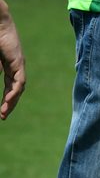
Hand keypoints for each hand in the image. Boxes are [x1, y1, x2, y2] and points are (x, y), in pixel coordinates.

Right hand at [0, 0, 26, 120]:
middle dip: (9, 104)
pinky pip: (19, 80)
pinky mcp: (18, 61)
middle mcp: (15, 66)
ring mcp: (18, 64)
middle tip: (3, 116)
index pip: (9, 86)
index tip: (0, 111)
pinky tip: (9, 99)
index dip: (5, 99)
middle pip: (15, 90)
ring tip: (3, 112)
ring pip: (18, 88)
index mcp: (8, 66)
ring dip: (11, 101)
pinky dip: (14, 91)